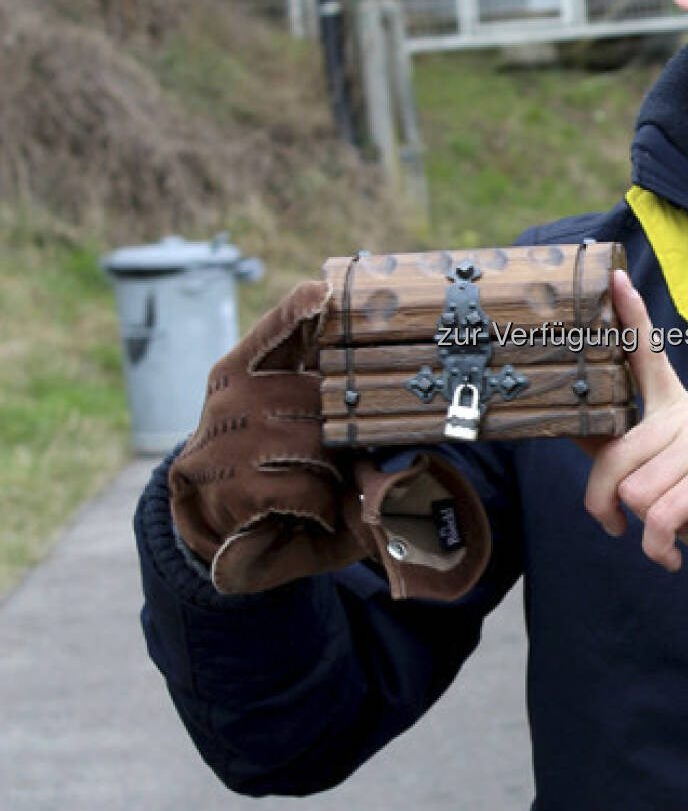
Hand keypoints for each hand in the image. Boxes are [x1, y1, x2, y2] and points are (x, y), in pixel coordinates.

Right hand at [169, 279, 365, 593]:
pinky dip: (320, 503)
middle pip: (319, 398)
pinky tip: (311, 507)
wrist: (211, 518)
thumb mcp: (275, 406)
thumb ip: (306, 374)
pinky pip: (305, 488)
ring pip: (317, 444)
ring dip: (333, 469)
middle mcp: (231, 399)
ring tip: (322, 480)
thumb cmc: (262, 452)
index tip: (322, 292)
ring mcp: (230, 443)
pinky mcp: (234, 487)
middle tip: (340, 450)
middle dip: (341, 427)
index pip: (274, 331)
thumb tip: (353, 342)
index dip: (299, 311)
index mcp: (240, 369)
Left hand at [578, 271, 687, 574]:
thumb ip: (625, 453)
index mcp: (677, 411)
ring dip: (641, 528)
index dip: (631, 318)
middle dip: (604, 503)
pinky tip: (672, 554)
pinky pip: (657, 516)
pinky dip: (658, 547)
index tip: (615, 280)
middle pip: (613, 457)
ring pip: (632, 490)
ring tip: (670, 529)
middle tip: (617, 525)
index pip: (649, 357)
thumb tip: (574, 432)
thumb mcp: (664, 477)